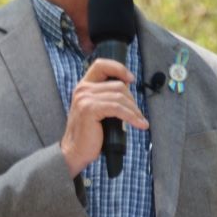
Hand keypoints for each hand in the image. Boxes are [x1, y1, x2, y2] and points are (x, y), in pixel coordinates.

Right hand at [60, 57, 149, 175]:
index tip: (131, 79)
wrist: (75, 152)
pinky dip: (132, 117)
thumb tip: (129, 89)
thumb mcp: (99, 110)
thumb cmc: (90, 133)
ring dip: (134, 110)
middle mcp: (83, 89)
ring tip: (140, 121)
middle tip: (137, 114)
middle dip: (132, 100)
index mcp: (84, 86)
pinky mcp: (89, 109)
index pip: (101, 65)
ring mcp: (85, 98)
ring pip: (120, 97)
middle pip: (118, 85)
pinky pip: (118, 108)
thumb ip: (108, 97)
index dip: (118, 68)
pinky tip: (139, 125)